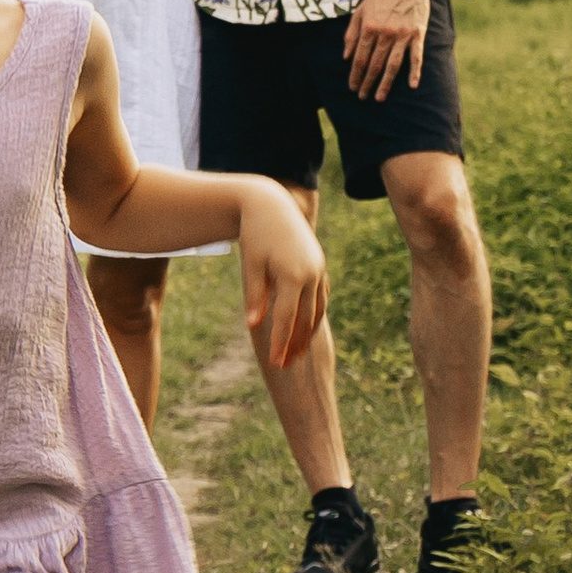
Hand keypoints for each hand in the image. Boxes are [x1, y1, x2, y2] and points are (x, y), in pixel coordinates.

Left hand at [237, 182, 328, 372]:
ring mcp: (319, 270)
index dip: (281, 343)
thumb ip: (254, 297)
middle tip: (287, 368)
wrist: (272, 204)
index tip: (276, 364)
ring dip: (307, 334)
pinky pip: (320, 299)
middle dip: (296, 345)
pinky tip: (305, 330)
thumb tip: (253, 326)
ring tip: (296, 354)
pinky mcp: (320, 267)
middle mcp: (311, 274)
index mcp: (293, 275)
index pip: (286, 318)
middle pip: (305, 319)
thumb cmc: (256, 234)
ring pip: (317, 311)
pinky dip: (313, 316)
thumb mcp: (251, 265)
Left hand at [342, 0, 431, 100]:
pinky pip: (416, 56)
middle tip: (363, 97)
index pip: (360, 58)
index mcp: (369, 27)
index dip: (355, 75)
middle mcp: (385, 33)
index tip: (352, 88)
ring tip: (380, 98)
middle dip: (367, 83)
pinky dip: (415, 72)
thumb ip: (351, 33)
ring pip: (393, 65)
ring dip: (385, 84)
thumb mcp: (360, 8)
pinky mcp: (418, 32)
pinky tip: (411, 85)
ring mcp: (403, 34)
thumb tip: (345, 57)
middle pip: (375, 65)